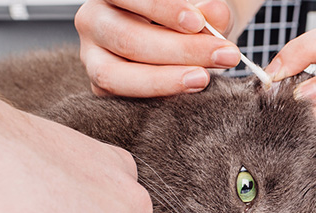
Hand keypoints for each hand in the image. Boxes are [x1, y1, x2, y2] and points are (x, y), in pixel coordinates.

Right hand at [75, 0, 238, 96]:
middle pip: (127, 37)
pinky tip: (188, 91)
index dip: (162, 10)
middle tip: (223, 55)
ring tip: (203, 78)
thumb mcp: (201, 12)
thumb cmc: (187, 21)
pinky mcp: (100, 87)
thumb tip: (213, 13)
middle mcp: (94, 20)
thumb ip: (208, 12)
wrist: (183, 43)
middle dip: (179, 50)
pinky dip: (157, 96)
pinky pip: (123, 98)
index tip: (198, 22)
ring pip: (115, 75)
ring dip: (164, 80)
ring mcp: (92, 56)